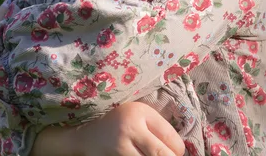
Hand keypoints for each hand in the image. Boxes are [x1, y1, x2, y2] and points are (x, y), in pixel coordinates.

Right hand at [32, 101, 184, 155]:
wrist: (83, 130)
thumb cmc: (117, 119)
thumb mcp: (138, 113)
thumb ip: (157, 126)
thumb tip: (181, 149)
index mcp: (140, 113)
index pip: (172, 141)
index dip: (178, 151)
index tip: (174, 152)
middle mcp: (130, 130)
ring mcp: (119, 150)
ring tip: (148, 153)